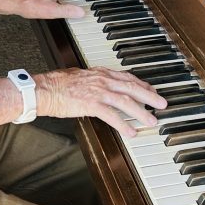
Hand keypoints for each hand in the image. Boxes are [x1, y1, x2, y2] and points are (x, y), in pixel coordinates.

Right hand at [36, 67, 167, 136]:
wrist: (43, 89)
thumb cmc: (56, 84)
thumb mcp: (79, 76)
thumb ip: (93, 80)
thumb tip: (101, 85)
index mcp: (100, 72)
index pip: (127, 77)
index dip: (142, 84)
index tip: (151, 91)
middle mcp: (102, 80)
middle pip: (132, 87)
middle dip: (150, 96)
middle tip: (162, 104)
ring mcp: (97, 91)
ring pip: (126, 101)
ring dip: (141, 112)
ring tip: (151, 121)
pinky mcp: (91, 104)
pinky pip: (112, 115)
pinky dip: (123, 124)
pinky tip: (131, 132)